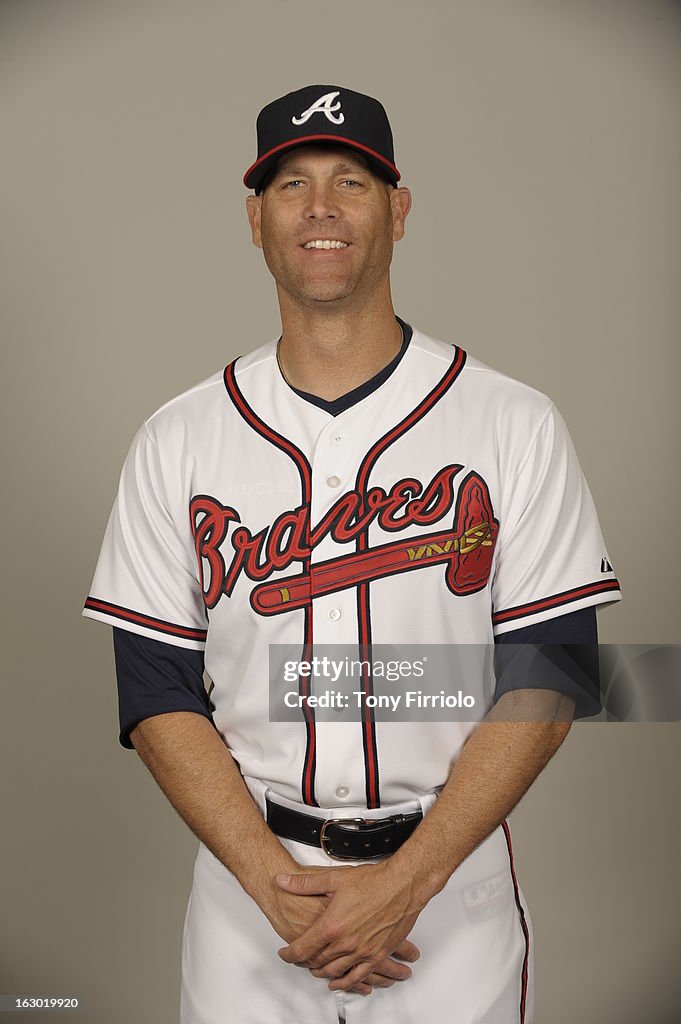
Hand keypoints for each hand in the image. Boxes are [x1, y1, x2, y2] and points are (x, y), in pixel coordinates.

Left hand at [275, 861, 422, 991]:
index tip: (284, 954)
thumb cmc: (373, 881)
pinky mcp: (377, 955)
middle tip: (299, 959)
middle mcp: (345, 943)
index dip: (289, 954)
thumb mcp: (333, 878)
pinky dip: (346, 983)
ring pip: (335, 971)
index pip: (302, 948)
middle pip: (317, 962)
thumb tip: (283, 881)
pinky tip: (340, 982)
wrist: (402, 885)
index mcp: (332, 925)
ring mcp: (362, 952)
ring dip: (322, 973)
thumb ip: (304, 883)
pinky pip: (358, 977)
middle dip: (305, 962)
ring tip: (315, 969)